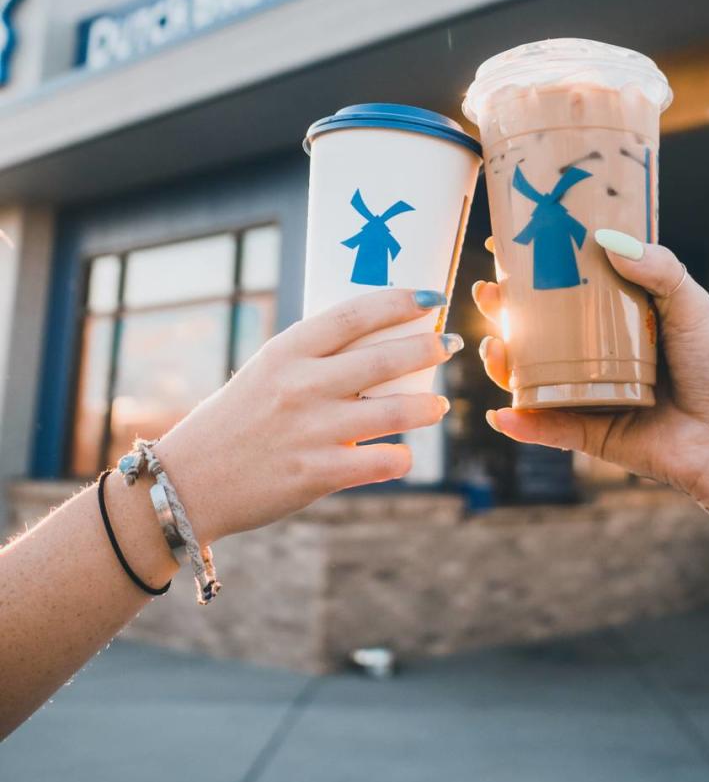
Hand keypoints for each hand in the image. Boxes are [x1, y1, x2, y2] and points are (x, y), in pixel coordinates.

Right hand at [155, 289, 461, 542]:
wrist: (186, 483)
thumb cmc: (236, 420)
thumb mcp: (267, 372)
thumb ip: (315, 357)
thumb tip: (379, 338)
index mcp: (288, 352)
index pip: (355, 315)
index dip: (399, 302)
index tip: (430, 297)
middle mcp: (303, 386)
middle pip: (385, 358)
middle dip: (427, 349)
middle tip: (449, 344)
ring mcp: (313, 431)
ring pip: (395, 412)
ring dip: (427, 407)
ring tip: (438, 405)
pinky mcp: (319, 474)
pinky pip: (382, 462)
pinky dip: (400, 458)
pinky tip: (402, 454)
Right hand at [474, 233, 708, 501]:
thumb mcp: (688, 302)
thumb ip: (656, 266)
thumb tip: (605, 240)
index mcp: (612, 319)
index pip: (562, 286)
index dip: (528, 268)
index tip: (501, 245)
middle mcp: (592, 354)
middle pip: (533, 328)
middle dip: (502, 310)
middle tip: (489, 292)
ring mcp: (585, 393)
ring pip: (529, 377)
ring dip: (501, 362)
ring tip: (496, 349)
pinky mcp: (586, 434)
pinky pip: (545, 427)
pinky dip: (520, 422)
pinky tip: (504, 413)